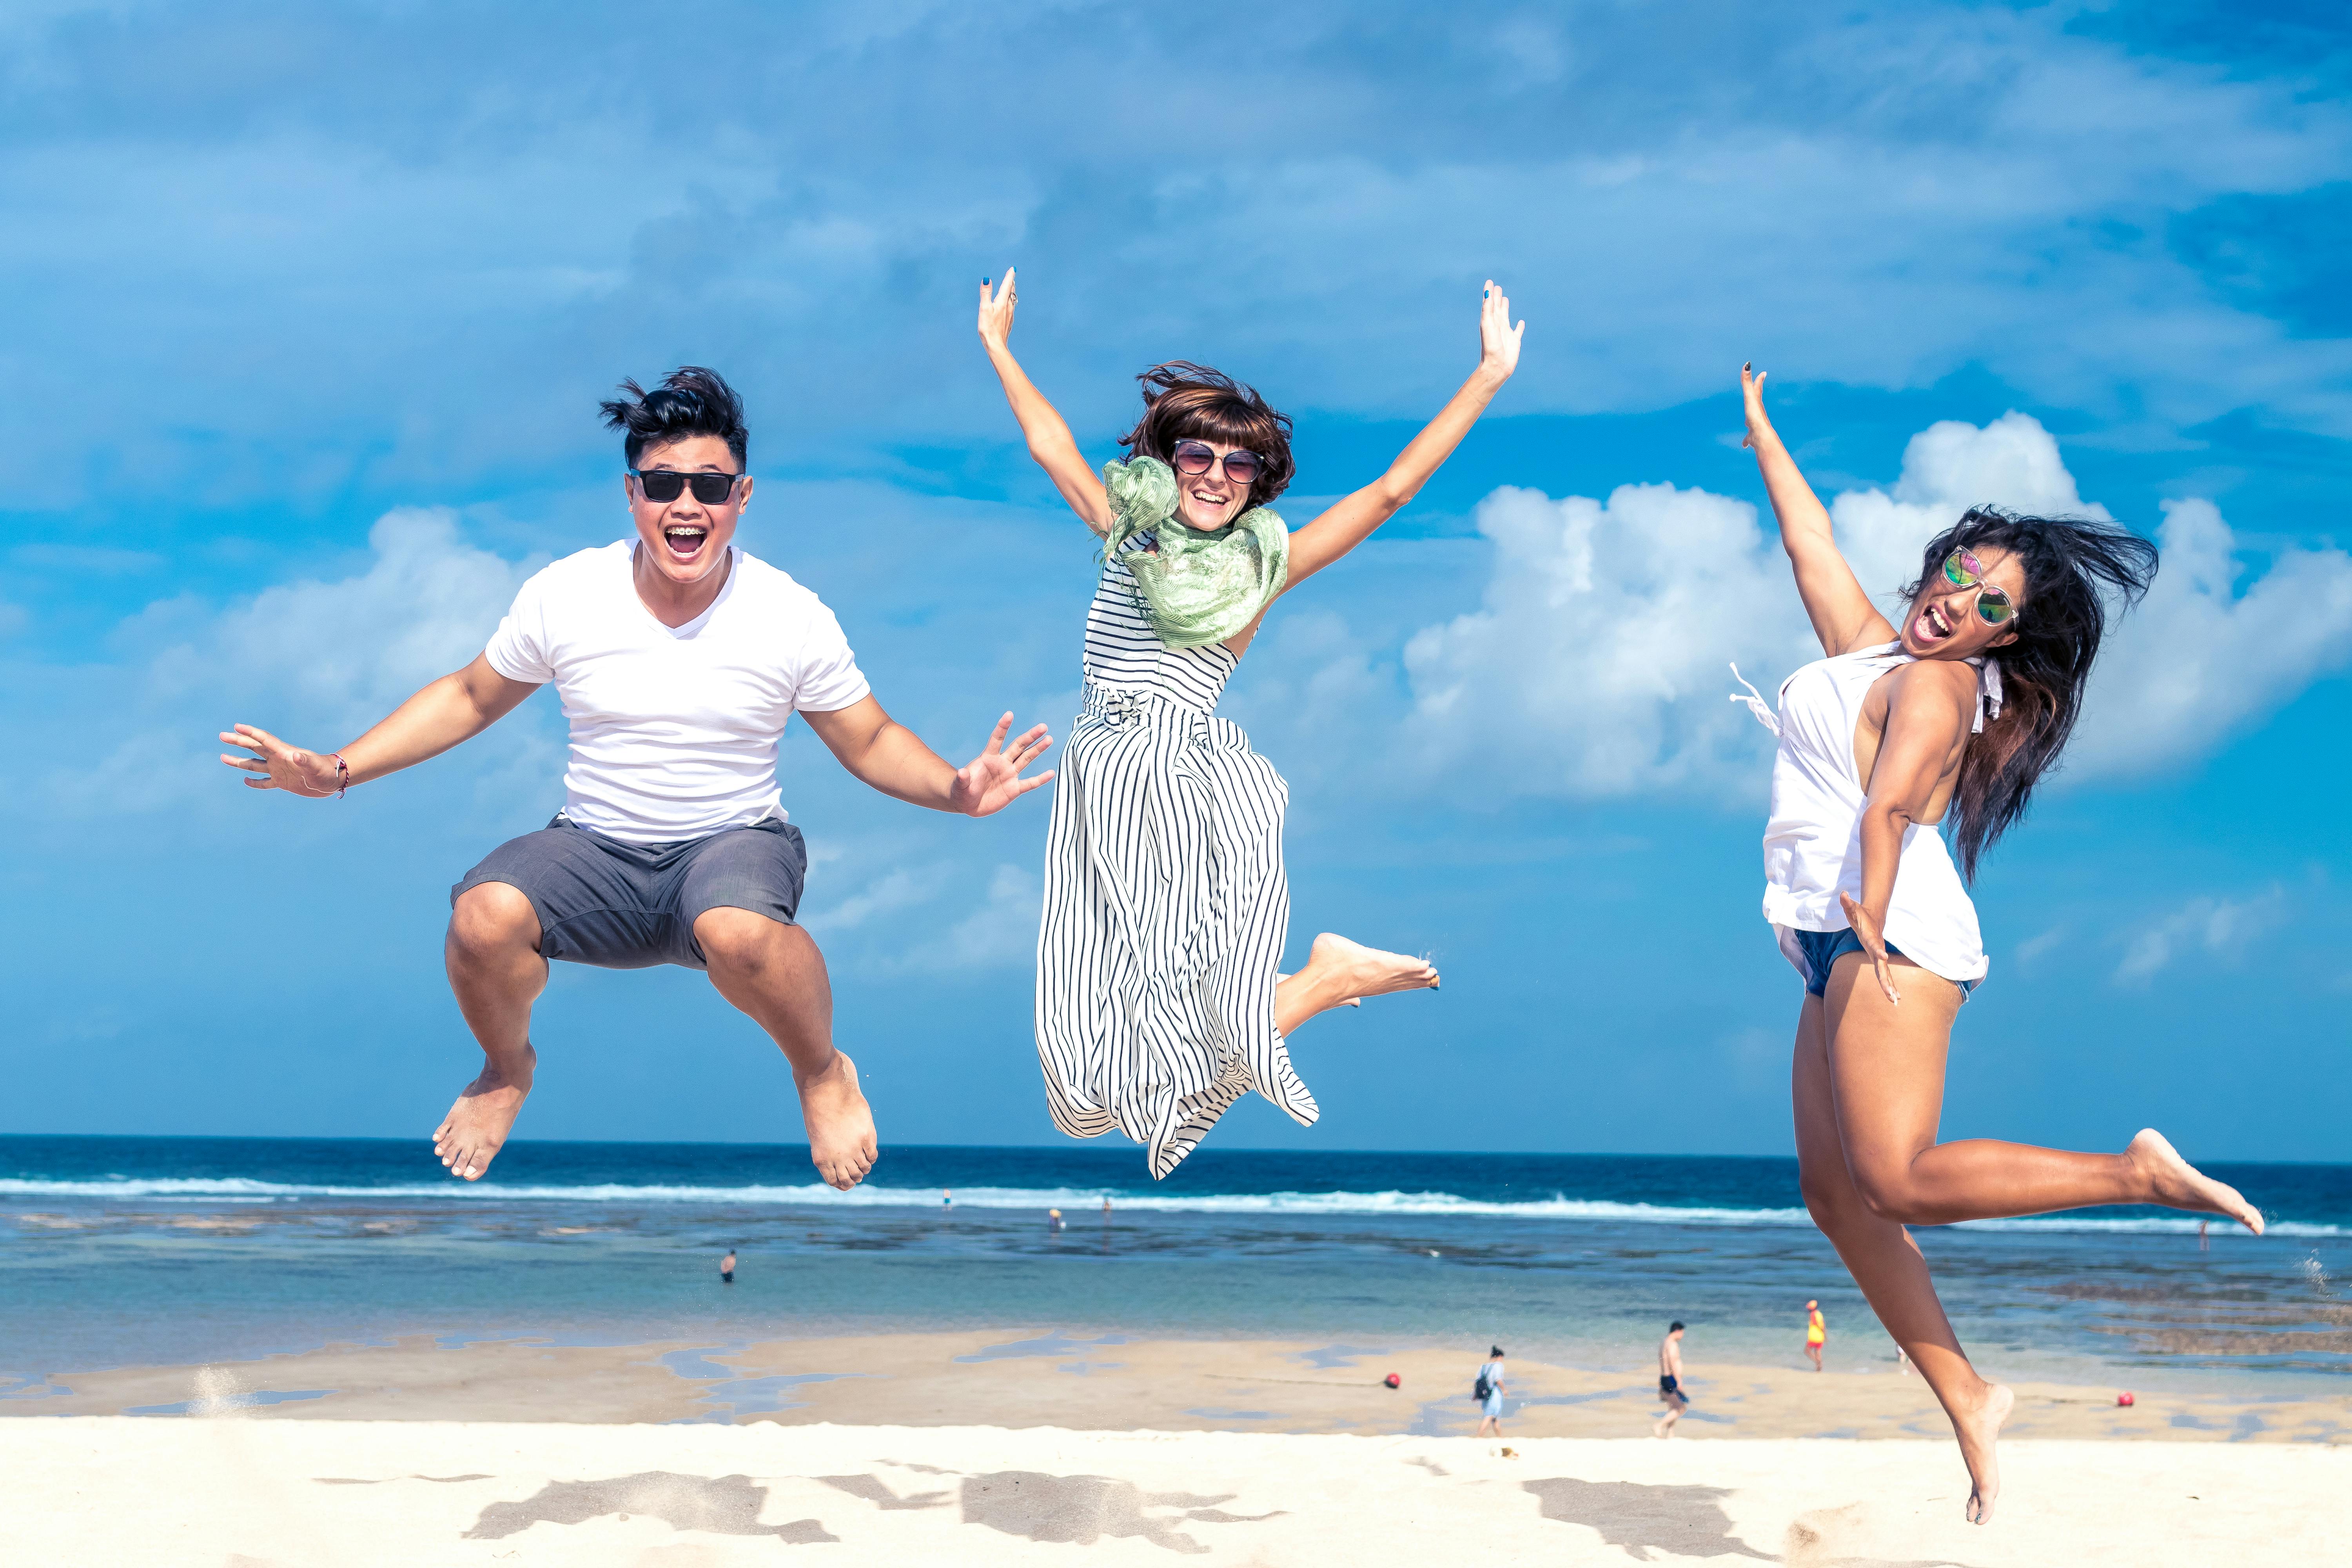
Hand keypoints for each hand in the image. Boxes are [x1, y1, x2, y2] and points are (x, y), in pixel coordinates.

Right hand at [219, 723, 341, 796]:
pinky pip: (264, 782)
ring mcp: (279, 770)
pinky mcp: (282, 782)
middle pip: (254, 748)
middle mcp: (278, 759)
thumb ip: (306, 760)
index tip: (236, 726)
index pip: (264, 740)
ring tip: (223, 757)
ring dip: (239, 761)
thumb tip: (296, 756)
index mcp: (284, 752)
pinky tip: (245, 781)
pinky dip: (255, 783)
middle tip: (222, 736)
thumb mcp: (316, 766)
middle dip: (238, 741)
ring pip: (254, 764)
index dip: (251, 732)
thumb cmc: (327, 770)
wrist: (333, 779)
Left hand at [947, 712, 1053, 816]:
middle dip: (1030, 736)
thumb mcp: (959, 786)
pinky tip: (1051, 773)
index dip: (1003, 727)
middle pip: (1018, 746)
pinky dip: (1040, 779)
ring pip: (1026, 759)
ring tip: (1049, 739)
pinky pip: (1030, 783)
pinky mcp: (1013, 789)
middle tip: (1043, 727)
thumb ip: (962, 779)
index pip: (997, 739)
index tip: (1009, 714)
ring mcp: (1009, 775)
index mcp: (988, 758)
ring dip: (1037, 749)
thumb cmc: (961, 791)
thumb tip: (962, 772)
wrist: (967, 804)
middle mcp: (1001, 763)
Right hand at [977, 268, 1016, 351]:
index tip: (1013, 269)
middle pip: (1011, 292)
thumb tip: (987, 279)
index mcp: (1002, 302)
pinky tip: (1007, 307)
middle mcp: (1008, 308)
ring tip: (1010, 288)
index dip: (1010, 276)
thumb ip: (986, 293)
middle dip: (1011, 283)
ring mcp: (1009, 316)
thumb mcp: (984, 309)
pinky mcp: (1008, 323)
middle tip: (1012, 276)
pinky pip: (1010, 309)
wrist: (996, 345)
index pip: (1007, 285)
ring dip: (1011, 293)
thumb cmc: (988, 328)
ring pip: (1012, 300)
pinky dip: (1009, 303)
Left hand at [1476, 279, 1523, 381]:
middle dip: (1497, 297)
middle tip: (1498, 287)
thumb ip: (1488, 308)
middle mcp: (1497, 325)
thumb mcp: (1488, 324)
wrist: (1496, 365)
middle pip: (1497, 307)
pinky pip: (1518, 331)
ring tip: (1505, 299)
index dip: (1489, 292)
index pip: (1489, 303)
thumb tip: (1487, 292)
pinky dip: (1520, 326)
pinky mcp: (1514, 341)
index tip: (1490, 282)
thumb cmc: (1491, 346)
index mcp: (1490, 320)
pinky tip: (1521, 322)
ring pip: (1505, 316)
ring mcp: (1506, 333)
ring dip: (1505, 308)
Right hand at [1740, 362, 1773, 449]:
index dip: (1759, 381)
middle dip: (1756, 398)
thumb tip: (1747, 364)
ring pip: (1752, 422)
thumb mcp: (1750, 397)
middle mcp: (1757, 414)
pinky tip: (1745, 445)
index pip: (1757, 390)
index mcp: (1756, 404)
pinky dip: (1746, 441)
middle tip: (1757, 394)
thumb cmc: (1755, 416)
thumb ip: (1746, 382)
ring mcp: (1756, 425)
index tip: (1763, 374)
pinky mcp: (1753, 437)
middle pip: (1756, 404)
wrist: (1761, 437)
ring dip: (1749, 421)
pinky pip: (1748, 438)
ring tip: (1747, 423)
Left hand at [1838, 891, 1900, 1004]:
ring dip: (1890, 987)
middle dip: (1887, 980)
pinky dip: (1889, 986)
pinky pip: (1884, 975)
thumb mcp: (1853, 909)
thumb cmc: (1861, 915)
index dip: (1878, 950)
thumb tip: (1843, 894)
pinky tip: (1894, 998)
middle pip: (1882, 967)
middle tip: (1891, 994)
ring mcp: (1879, 956)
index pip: (1875, 945)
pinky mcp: (1879, 961)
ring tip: (1896, 1002)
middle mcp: (1878, 949)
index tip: (1884, 956)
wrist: (1874, 918)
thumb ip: (1848, 904)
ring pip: (1886, 974)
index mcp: (1871, 938)